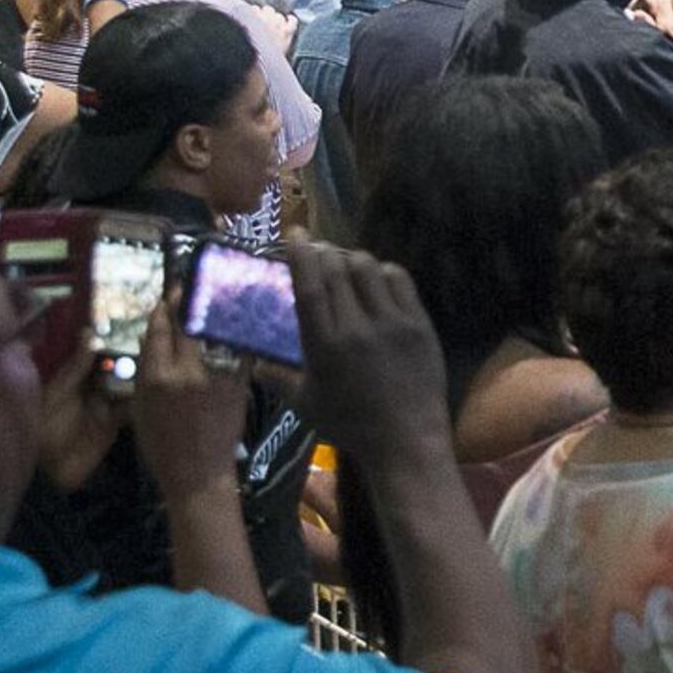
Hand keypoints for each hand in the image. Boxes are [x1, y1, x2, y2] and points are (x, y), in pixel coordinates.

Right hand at [126, 295, 250, 492]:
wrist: (199, 473)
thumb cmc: (162, 446)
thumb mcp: (140, 409)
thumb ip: (146, 372)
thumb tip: (154, 339)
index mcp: (156, 378)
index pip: (158, 331)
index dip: (162, 310)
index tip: (167, 296)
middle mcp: (186, 370)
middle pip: (187, 322)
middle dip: (187, 298)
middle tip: (190, 284)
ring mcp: (217, 374)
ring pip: (216, 329)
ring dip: (215, 305)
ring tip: (217, 285)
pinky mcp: (240, 381)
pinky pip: (240, 346)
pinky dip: (239, 328)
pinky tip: (241, 313)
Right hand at [285, 239, 453, 465]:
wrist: (404, 439)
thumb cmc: (349, 425)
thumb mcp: (305, 403)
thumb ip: (278, 377)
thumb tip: (253, 362)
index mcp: (323, 345)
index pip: (309, 285)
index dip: (301, 254)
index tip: (295, 233)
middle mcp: (356, 326)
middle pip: (337, 269)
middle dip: (324, 252)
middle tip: (318, 252)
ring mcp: (392, 322)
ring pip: (369, 268)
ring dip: (352, 259)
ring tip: (345, 266)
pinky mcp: (419, 323)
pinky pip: (400, 280)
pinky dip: (383, 272)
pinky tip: (376, 280)